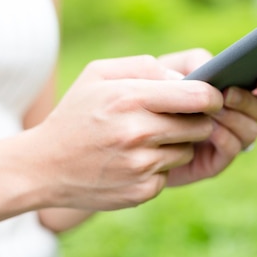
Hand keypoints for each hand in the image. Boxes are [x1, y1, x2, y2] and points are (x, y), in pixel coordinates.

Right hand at [29, 55, 222, 210]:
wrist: (43, 166)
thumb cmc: (75, 114)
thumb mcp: (98, 75)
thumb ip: (143, 66)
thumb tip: (182, 77)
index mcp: (130, 98)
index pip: (197, 96)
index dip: (212, 96)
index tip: (212, 97)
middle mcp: (138, 132)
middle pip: (199, 125)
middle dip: (194, 120)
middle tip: (174, 119)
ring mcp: (140, 165)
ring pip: (187, 151)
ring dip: (176, 144)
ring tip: (145, 140)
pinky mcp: (141, 190)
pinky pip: (170, 174)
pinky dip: (159, 167)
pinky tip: (134, 161)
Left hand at [157, 49, 256, 185]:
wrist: (130, 128)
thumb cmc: (152, 91)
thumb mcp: (172, 69)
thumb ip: (195, 62)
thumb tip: (215, 70)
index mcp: (233, 93)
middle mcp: (236, 117)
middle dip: (248, 101)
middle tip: (229, 93)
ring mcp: (227, 140)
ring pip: (250, 131)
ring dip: (236, 118)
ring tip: (216, 109)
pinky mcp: (214, 162)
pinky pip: (231, 150)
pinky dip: (225, 137)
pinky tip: (211, 129)